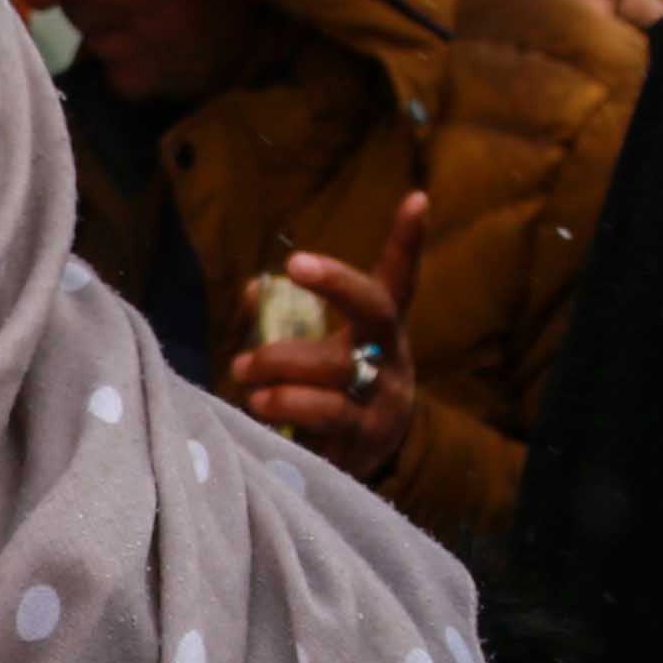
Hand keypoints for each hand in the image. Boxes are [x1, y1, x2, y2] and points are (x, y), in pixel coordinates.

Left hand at [224, 192, 429, 485]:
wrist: (356, 464)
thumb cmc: (327, 392)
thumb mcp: (313, 351)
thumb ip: (282, 319)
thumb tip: (253, 288)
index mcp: (379, 330)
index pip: (399, 279)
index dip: (409, 241)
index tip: (417, 198)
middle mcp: (390, 358)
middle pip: (375, 310)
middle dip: (338, 282)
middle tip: (294, 266)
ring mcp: (384, 399)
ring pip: (340, 367)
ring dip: (283, 364)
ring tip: (245, 372)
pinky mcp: (365, 439)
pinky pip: (328, 418)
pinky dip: (286, 407)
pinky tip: (258, 404)